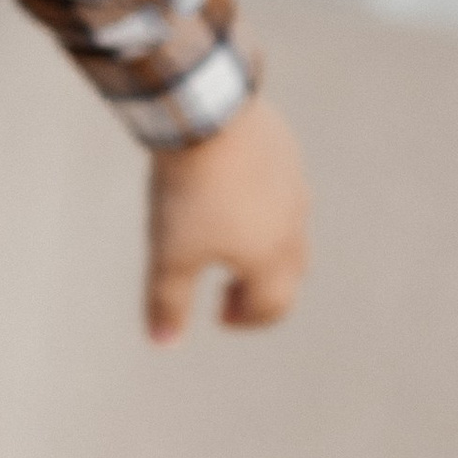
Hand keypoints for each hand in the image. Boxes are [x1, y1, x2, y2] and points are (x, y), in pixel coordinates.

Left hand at [144, 96, 309, 343]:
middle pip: (289, 274)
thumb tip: (163, 343)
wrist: (208, 114)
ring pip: (291, 232)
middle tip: (228, 291)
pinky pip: (284, 191)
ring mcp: (294, 187)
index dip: (246, 319)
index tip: (219, 316)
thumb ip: (168, 302)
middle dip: (260, 290)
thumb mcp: (169, 254)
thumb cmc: (190, 192)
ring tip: (229, 242)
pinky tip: (232, 193)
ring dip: (265, 249)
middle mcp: (292, 227)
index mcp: (269, 260)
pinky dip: (265, 208)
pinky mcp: (286, 153)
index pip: (272, 307)